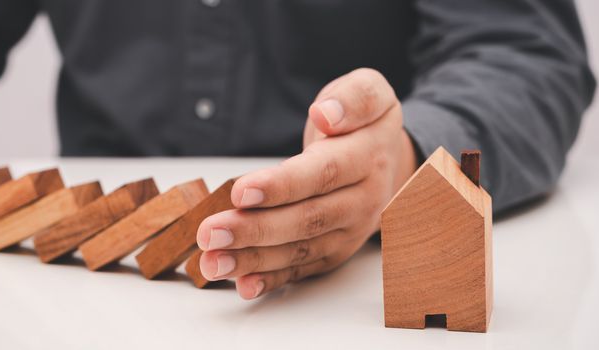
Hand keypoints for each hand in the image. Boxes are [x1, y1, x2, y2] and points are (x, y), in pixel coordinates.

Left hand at [197, 68, 417, 298]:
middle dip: (255, 230)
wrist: (386, 161)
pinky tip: (243, 286)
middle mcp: (360, 201)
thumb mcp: (368, 91)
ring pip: (300, 250)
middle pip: (306, 219)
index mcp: (366, 159)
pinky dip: (271, 280)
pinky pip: (302, 269)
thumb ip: (353, 97)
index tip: (241, 191)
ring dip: (253, 260)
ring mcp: (347, 232)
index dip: (281, 186)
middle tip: (211, 232)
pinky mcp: (332, 251)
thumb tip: (327, 115)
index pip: (322, 174)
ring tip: (212, 263)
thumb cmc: (361, 125)